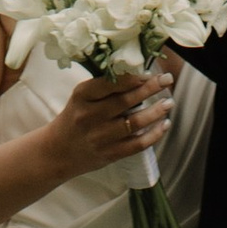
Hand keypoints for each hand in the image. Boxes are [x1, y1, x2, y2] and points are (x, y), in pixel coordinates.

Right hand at [40, 66, 171, 182]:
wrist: (57, 152)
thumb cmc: (74, 117)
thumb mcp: (82, 97)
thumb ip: (104, 87)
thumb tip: (138, 74)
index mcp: (82, 96)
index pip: (110, 83)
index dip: (133, 78)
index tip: (150, 72)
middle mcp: (89, 116)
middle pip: (125, 101)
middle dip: (149, 89)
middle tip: (167, 80)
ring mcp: (99, 137)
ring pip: (133, 123)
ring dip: (155, 112)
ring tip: (169, 102)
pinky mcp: (108, 155)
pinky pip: (136, 145)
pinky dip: (153, 135)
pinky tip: (164, 125)